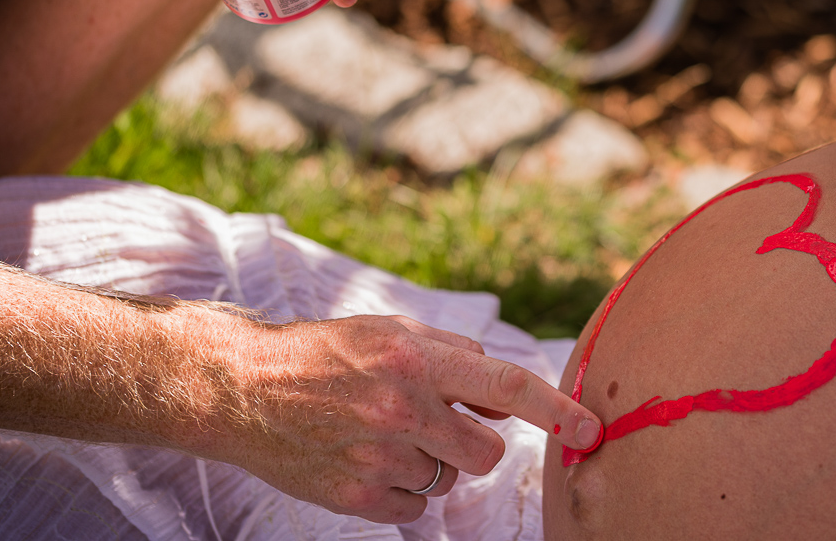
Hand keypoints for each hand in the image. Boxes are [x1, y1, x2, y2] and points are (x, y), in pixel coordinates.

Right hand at [216, 314, 602, 524]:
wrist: (243, 387)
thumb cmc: (326, 352)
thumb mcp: (392, 330)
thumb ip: (455, 355)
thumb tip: (504, 389)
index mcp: (416, 357)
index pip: (507, 384)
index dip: (557, 410)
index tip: (592, 429)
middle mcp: (402, 408)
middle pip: (487, 449)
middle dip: (476, 441)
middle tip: (439, 422)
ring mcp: (378, 457)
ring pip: (449, 478)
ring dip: (431, 460)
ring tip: (382, 432)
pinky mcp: (357, 497)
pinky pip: (417, 507)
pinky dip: (403, 488)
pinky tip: (367, 457)